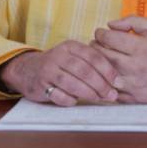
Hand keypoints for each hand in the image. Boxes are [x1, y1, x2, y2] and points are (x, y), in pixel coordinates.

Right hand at [0, 41, 118, 106]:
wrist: (28, 69)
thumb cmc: (59, 65)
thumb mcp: (73, 57)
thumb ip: (91, 64)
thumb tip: (116, 81)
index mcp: (71, 46)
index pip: (93, 57)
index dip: (108, 70)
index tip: (118, 82)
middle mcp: (59, 55)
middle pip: (84, 71)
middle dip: (101, 84)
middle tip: (112, 95)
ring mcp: (48, 70)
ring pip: (72, 83)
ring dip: (89, 93)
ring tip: (99, 99)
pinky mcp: (40, 84)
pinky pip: (59, 95)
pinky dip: (70, 99)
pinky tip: (76, 100)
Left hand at [91, 16, 146, 102]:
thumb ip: (133, 21)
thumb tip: (111, 24)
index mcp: (140, 48)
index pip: (108, 38)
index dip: (100, 33)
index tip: (100, 33)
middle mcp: (134, 67)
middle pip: (102, 55)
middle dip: (95, 47)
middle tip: (96, 44)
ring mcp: (132, 84)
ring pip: (103, 74)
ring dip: (97, 64)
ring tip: (99, 58)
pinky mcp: (131, 98)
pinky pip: (110, 89)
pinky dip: (104, 81)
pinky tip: (106, 74)